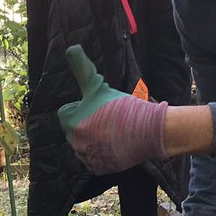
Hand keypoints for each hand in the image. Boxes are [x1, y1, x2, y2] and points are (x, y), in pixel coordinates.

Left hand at [57, 45, 168, 173]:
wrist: (148, 130)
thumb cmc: (122, 106)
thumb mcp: (98, 86)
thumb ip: (81, 69)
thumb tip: (70, 47)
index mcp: (71, 121)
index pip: (66, 112)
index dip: (81, 107)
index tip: (98, 107)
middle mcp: (74, 141)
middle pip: (73, 129)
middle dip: (85, 123)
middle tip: (107, 119)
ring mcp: (85, 156)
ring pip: (83, 144)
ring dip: (92, 138)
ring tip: (112, 131)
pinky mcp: (96, 168)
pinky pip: (92, 158)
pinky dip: (100, 153)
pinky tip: (113, 144)